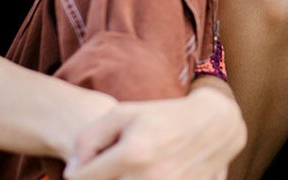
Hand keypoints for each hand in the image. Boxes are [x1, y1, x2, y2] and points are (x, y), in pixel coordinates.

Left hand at [65, 87, 245, 179]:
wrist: (214, 127)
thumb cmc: (163, 117)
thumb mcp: (122, 114)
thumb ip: (89, 139)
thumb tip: (72, 171)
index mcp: (132, 154)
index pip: (81, 179)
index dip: (80, 171)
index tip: (91, 163)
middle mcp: (149, 178)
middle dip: (103, 177)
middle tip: (115, 164)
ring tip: (133, 169)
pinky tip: (150, 172)